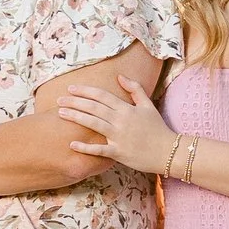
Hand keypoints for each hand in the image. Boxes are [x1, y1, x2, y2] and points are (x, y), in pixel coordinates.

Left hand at [55, 73, 178, 173]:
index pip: (102, 96)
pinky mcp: (119, 153)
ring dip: (76, 117)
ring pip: (93, 124)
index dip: (85, 91)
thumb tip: (119, 76)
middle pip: (94, 108)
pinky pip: (99, 150)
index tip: (71, 88)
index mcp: (126, 108)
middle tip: (59, 100)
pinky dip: (86, 147)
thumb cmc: (157, 128)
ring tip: (61, 113)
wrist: (168, 151)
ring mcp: (119, 137)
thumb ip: (134, 89)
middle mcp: (121, 120)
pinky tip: (72, 144)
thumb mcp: (148, 105)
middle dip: (75, 102)